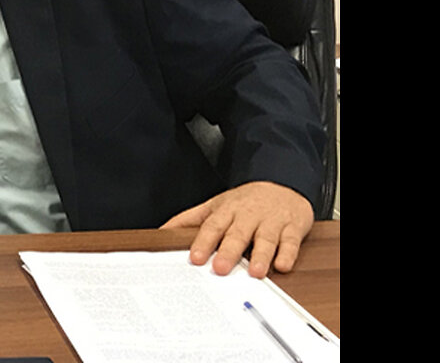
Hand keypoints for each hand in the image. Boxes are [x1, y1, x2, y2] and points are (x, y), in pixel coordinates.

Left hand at [160, 181, 313, 277]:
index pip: (212, 226)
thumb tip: (162, 232)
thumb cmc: (244, 201)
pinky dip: (287, 253)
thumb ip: (189, 219)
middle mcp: (248, 216)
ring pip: (265, 238)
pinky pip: (291, 241)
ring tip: (255, 272)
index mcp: (227, 211)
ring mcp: (271, 221)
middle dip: (228, 251)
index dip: (203, 242)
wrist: (282, 182)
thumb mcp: (215, 205)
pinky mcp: (292, 227)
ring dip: (260, 255)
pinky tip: (282, 265)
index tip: (195, 258)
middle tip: (220, 269)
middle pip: (237, 234)